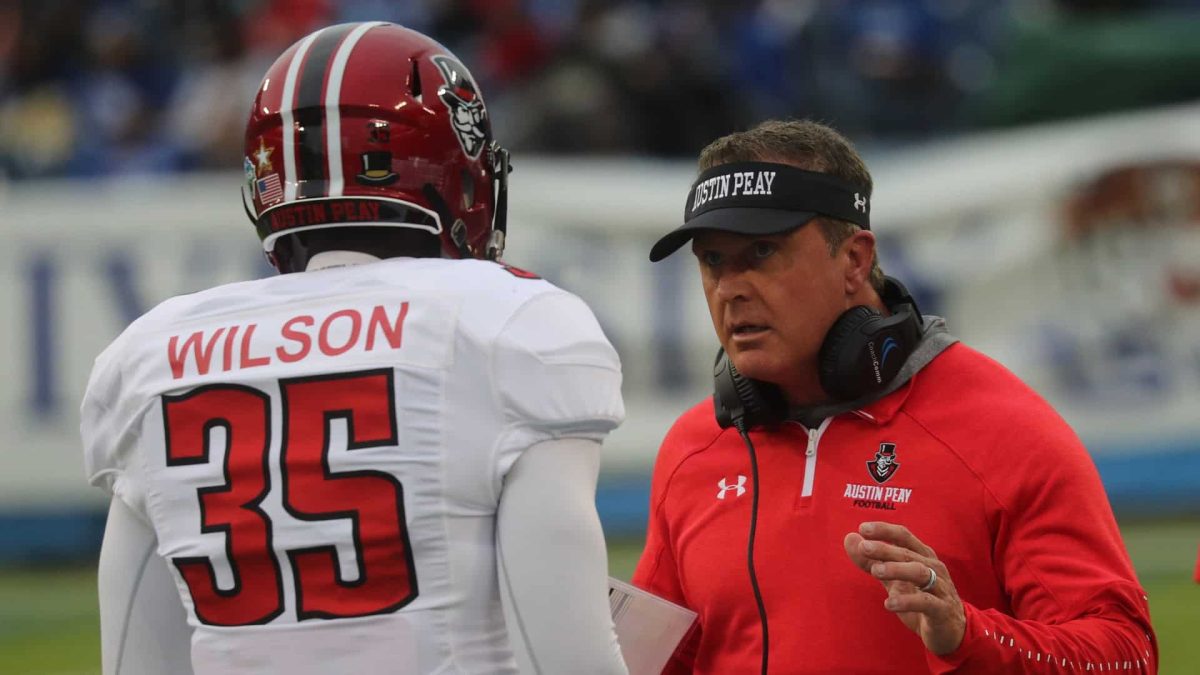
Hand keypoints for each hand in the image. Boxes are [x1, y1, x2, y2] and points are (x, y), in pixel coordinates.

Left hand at [843, 521, 965, 655]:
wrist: (949, 631)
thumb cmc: (920, 599)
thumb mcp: (893, 580)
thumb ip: (871, 561)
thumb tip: (849, 538)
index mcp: (922, 556)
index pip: (904, 536)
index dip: (884, 530)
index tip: (863, 528)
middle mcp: (934, 567)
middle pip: (908, 553)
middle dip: (886, 548)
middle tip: (864, 547)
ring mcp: (940, 588)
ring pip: (920, 573)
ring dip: (897, 570)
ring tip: (875, 571)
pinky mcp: (942, 610)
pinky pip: (926, 602)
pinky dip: (907, 601)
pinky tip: (889, 604)